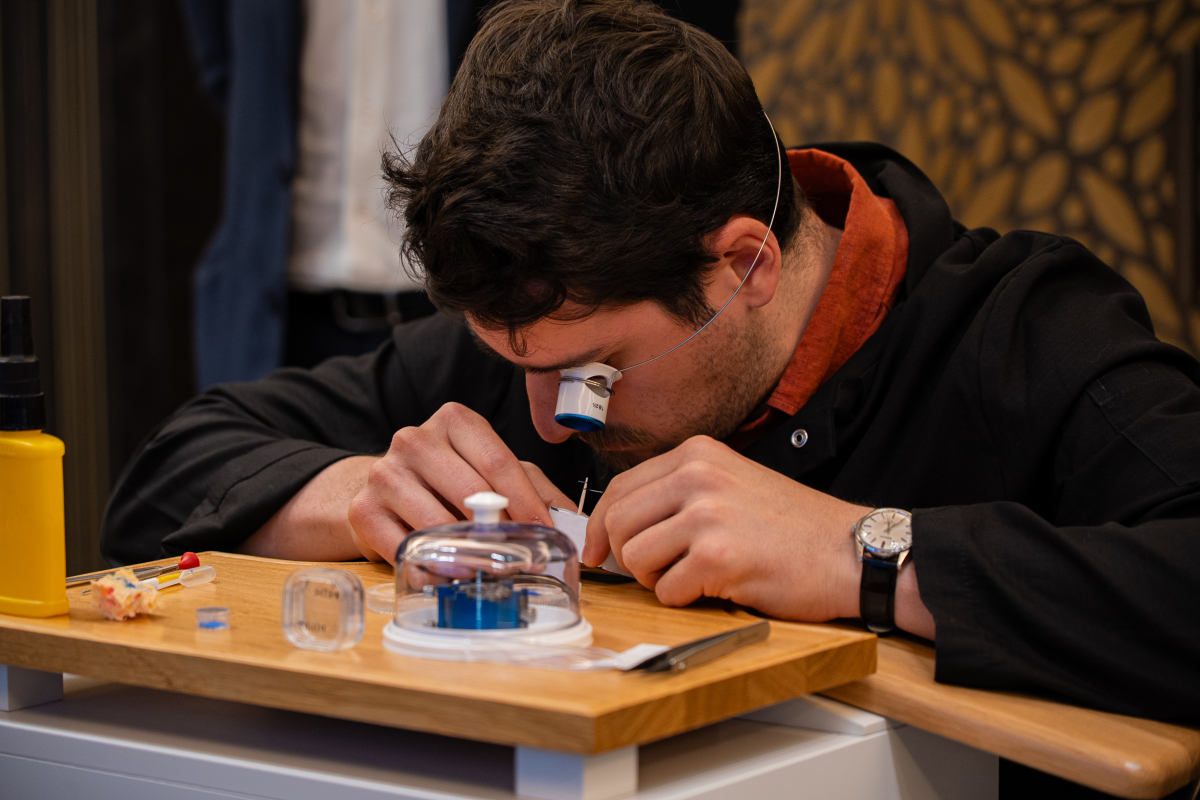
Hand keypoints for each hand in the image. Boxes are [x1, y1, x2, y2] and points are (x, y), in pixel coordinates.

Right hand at [348, 403, 574, 562]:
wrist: (385, 492)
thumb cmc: (449, 481)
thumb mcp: (494, 473)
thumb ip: (536, 490)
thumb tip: (573, 522)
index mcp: (454, 422)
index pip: (497, 461)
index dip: (525, 502)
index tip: (544, 533)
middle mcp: (414, 440)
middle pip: (470, 490)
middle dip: (501, 530)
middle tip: (522, 558)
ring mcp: (385, 473)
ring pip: (436, 521)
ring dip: (467, 553)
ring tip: (489, 571)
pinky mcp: (364, 510)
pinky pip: (404, 548)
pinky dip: (431, 569)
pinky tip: (449, 577)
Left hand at [582, 435, 868, 620]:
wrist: (849, 551)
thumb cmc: (794, 527)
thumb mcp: (731, 483)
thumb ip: (678, 494)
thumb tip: (616, 525)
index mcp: (697, 454)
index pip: (619, 488)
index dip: (599, 526)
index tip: (598, 550)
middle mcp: (698, 476)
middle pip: (616, 522)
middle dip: (624, 557)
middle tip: (653, 572)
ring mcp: (707, 515)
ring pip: (634, 558)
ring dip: (655, 580)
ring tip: (693, 577)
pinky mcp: (718, 556)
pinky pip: (667, 590)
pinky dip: (684, 599)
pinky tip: (717, 588)